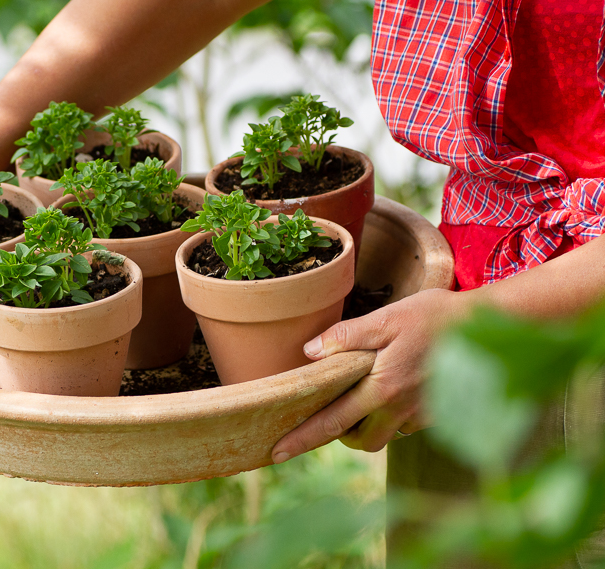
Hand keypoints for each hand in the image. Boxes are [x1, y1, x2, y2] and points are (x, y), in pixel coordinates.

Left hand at [271, 288, 469, 460]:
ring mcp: (422, 416)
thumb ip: (346, 337)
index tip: (275, 453)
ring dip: (366, 426)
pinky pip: (405, 426)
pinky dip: (391, 416)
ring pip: (383, 436)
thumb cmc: (435, 315)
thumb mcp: (386, 318)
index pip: (332, 422)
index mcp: (382, 388)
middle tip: (326, 415)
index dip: (302, 439)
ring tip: (359, 398)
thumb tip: (309, 353)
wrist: (493, 324)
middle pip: (358, 440)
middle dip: (338, 435)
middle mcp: (401, 410)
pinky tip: (393, 389)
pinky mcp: (439, 414)